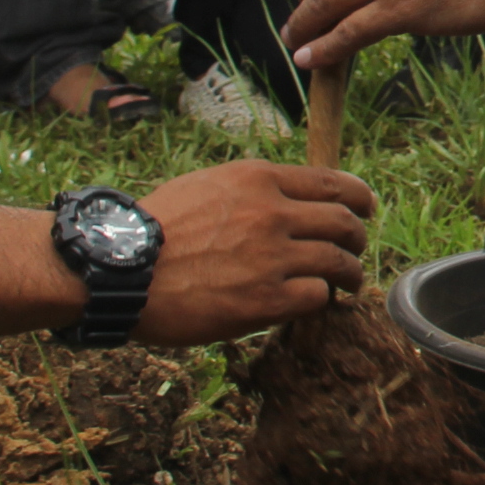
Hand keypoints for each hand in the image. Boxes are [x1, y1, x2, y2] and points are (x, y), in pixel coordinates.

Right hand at [134, 160, 377, 344]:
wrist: (120, 269)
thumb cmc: (154, 229)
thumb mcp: (206, 186)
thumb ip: (251, 190)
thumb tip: (288, 201)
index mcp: (258, 179)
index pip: (333, 182)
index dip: (359, 198)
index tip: (365, 210)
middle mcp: (272, 213)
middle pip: (344, 222)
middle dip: (357, 238)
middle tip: (354, 251)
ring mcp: (272, 257)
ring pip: (339, 261)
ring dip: (349, 274)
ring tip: (346, 284)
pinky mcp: (266, 300)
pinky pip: (317, 297)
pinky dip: (320, 301)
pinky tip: (308, 304)